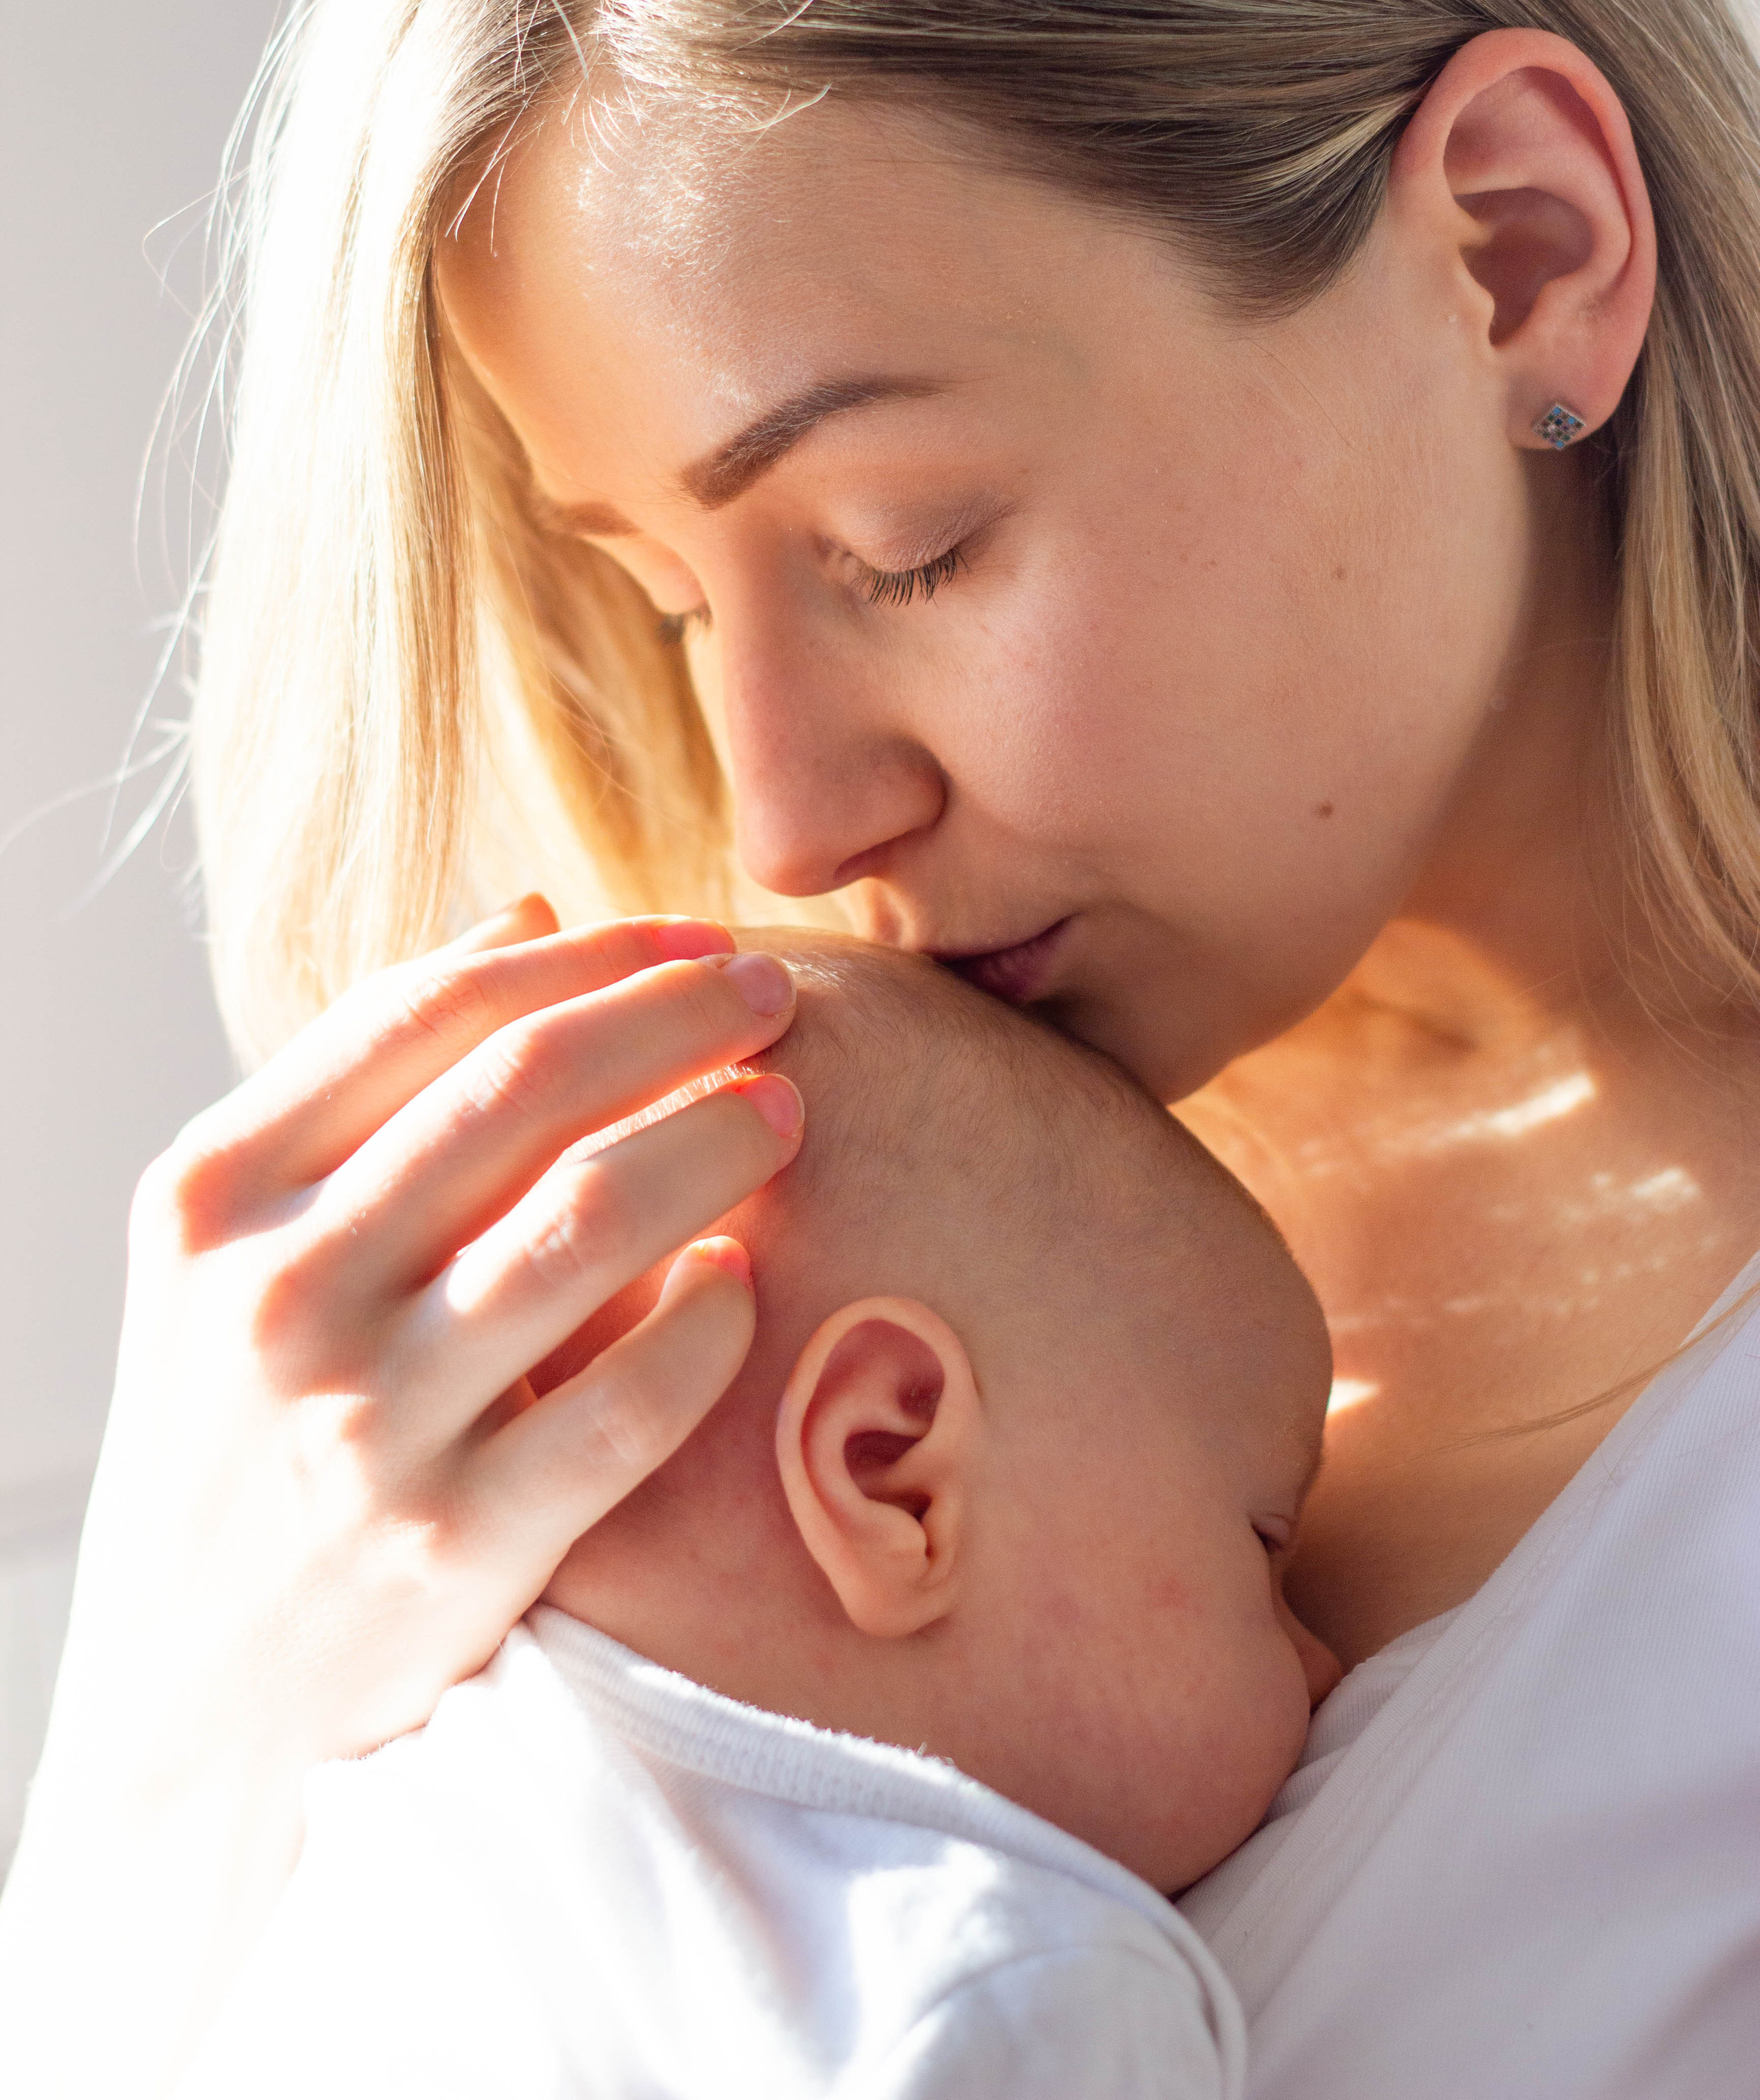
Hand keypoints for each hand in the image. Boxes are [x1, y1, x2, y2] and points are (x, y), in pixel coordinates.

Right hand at [0, 897, 800, 2091]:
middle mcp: (279, 1295)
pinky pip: (631, 1401)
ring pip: (591, 1218)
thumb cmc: (237, 1436)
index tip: (689, 933)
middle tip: (771, 993)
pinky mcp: (456, 1548)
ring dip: (714, 1136)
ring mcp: (366, 1425)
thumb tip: (524, 917)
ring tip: (784, 1110)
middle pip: (523, 1086)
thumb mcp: (231, 1248)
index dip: (586, 952)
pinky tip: (746, 1279)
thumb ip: (361, 1078)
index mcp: (214, 1197)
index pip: (428, 1008)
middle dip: (674, 1014)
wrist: (190, 1714)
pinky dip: (710, 1320)